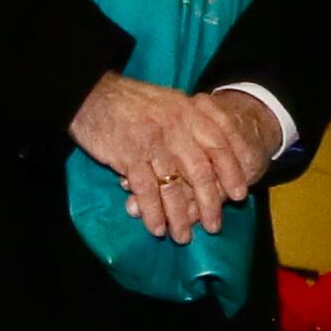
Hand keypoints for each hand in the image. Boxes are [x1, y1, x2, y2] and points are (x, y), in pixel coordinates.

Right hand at [72, 73, 267, 243]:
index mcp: (189, 112)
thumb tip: (212, 147)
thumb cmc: (130, 101)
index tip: (239, 194)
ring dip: (179, 216)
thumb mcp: (169, 101)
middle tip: (214, 226)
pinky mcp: (129, 156)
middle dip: (210, 202)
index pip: (220, 145)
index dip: (232, 171)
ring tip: (183, 236)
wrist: (90, 94)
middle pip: (201, 171)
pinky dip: (152, 212)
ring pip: (174, 186)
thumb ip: (191, 121)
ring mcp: (153, 142)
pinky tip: (156, 228)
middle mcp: (176, 127)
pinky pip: (146, 191)